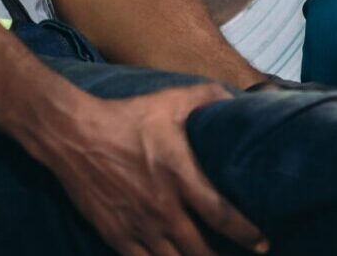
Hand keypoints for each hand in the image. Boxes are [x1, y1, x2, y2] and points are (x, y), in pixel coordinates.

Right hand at [45, 85, 268, 255]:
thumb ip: (208, 98)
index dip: (247, 234)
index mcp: (181, 177)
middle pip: (200, 250)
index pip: (223, 215)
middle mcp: (162, 208)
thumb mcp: (170, 100)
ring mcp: (137, 225)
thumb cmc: (125, 117)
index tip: (263, 244)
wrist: (73, 134)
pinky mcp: (115, 235)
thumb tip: (237, 99)